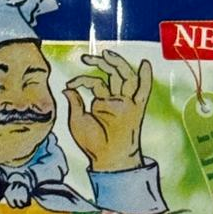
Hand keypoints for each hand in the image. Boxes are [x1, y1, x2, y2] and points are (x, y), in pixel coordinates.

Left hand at [64, 50, 152, 173]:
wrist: (107, 159)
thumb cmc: (92, 144)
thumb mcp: (77, 121)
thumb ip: (75, 103)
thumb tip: (67, 88)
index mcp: (102, 102)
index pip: (96, 82)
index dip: (82, 80)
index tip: (70, 84)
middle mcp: (117, 100)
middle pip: (113, 74)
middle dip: (101, 62)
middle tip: (87, 57)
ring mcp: (127, 104)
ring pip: (126, 77)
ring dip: (117, 64)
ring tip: (106, 54)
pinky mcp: (136, 110)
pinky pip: (143, 92)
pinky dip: (146, 79)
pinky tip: (145, 64)